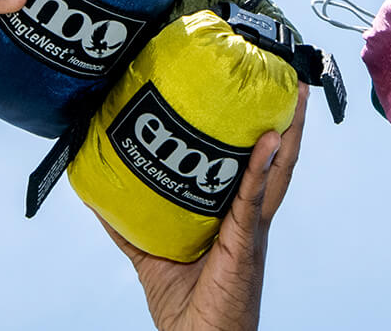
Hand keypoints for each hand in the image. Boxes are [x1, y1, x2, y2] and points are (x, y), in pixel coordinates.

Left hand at [101, 87, 308, 330]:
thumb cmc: (186, 308)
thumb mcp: (151, 255)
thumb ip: (129, 224)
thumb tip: (97, 193)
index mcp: (235, 220)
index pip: (254, 167)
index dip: (262, 133)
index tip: (264, 97)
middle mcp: (249, 220)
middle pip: (276, 162)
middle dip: (288, 122)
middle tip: (292, 82)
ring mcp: (251, 230)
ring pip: (277, 173)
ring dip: (288, 133)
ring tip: (293, 96)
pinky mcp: (244, 244)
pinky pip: (254, 201)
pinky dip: (262, 169)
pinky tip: (267, 143)